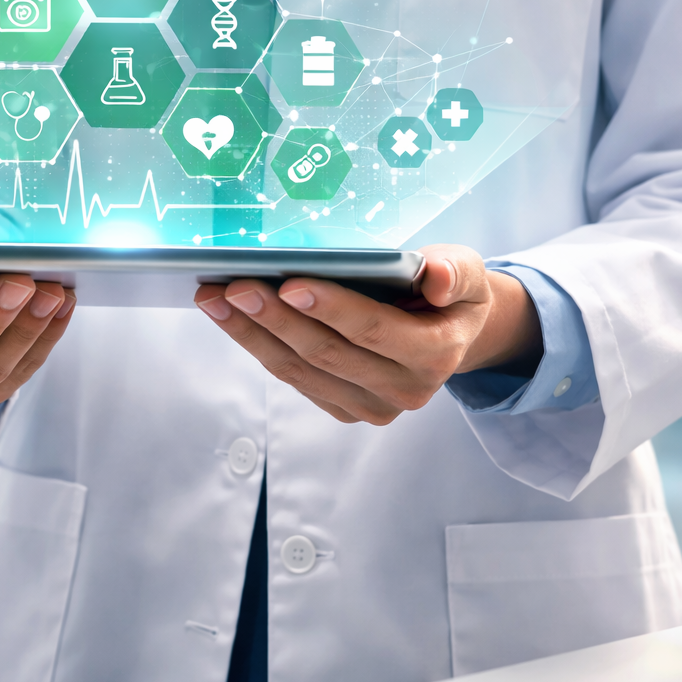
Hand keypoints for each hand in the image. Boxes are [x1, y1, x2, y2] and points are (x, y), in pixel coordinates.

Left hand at [193, 244, 540, 423]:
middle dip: (274, 319)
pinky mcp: (346, 409)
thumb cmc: (451, 292)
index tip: (289, 284)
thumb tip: (435, 278)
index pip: (373, 330)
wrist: (453, 332)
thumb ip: (453, 272)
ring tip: (214, 298)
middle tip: (232, 286)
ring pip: (300, 370)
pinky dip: (259, 346)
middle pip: (326, 353)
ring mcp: (373, 406)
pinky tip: (231, 316)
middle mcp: (405, 390)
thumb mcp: (467, 273)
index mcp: (437, 354)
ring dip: (252, 334)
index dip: (330, 308)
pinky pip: (294, 378)